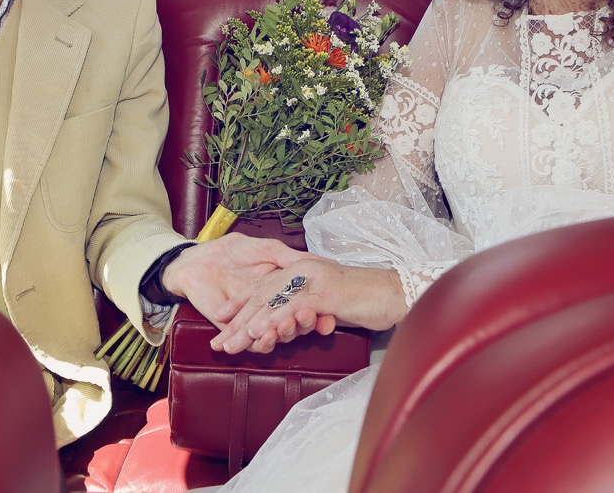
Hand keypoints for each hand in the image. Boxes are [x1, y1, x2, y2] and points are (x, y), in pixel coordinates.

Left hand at [160, 232, 329, 328]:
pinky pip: (253, 343)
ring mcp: (256, 321)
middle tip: (308, 320)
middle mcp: (272, 308)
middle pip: (293, 323)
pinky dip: (260, 341)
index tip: (331, 321)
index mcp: (282, 290)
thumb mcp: (268, 250)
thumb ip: (290, 258)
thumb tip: (322, 261)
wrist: (201, 259)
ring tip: (285, 328)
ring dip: (282, 334)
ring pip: (276, 335)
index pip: (304, 307)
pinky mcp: (238, 333)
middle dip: (302, 324)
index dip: (318, 316)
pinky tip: (261, 335)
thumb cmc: (234, 251)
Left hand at [211, 258, 405, 354]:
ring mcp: (312, 279)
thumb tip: (293, 317)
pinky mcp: (323, 292)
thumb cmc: (366, 298)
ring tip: (230, 345)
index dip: (242, 303)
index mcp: (302, 269)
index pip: (264, 286)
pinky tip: (258, 335)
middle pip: (261, 295)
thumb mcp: (330, 299)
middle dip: (237, 322)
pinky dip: (272, 322)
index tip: (223, 320)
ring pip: (271, 302)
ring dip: (248, 326)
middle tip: (218, 344)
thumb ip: (309, 303)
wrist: (395, 292)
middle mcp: (303, 270)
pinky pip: (291, 307)